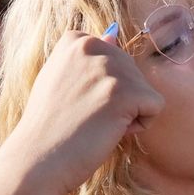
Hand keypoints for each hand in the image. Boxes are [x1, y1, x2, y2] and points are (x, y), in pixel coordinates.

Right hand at [6, 31, 163, 194]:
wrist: (37, 160)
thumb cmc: (50, 125)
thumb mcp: (61, 79)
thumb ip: (87, 58)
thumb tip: (113, 34)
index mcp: (76, 40)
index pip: (117, 57)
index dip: (105, 85)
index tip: (78, 100)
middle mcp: (93, 47)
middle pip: (134, 73)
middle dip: (120, 99)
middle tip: (87, 116)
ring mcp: (110, 69)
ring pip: (146, 90)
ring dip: (129, 113)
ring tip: (96, 124)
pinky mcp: (126, 92)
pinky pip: (156, 106)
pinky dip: (140, 125)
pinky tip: (112, 131)